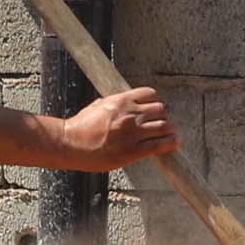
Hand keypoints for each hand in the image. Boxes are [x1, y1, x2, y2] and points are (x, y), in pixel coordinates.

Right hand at [52, 88, 177, 172]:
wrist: (70, 143)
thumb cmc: (80, 126)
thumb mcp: (99, 105)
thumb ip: (116, 104)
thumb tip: (127, 103)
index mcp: (121, 101)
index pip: (151, 94)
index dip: (155, 102)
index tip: (154, 110)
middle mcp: (130, 114)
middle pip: (161, 110)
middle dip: (162, 117)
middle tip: (161, 125)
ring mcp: (133, 133)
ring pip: (164, 126)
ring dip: (168, 131)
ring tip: (168, 135)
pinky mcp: (133, 150)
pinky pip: (160, 144)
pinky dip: (170, 143)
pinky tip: (173, 144)